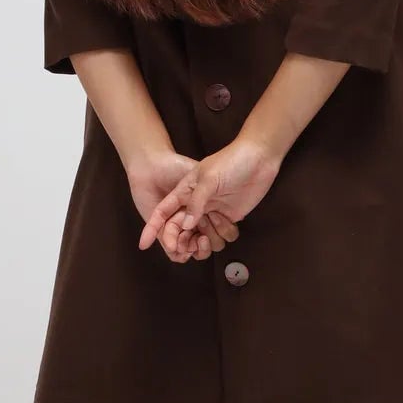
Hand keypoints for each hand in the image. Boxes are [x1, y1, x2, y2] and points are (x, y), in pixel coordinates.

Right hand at [138, 134, 281, 260]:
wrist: (259, 157)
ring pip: (202, 237)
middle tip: (193, 243)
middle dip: (183, 241)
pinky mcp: (229, 217)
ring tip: (215, 224)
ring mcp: (212, 212)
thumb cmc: (230, 161)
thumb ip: (195, 202)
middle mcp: (196, 205)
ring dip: (208, 238)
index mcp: (184, 192)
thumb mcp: (208, 177)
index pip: (163, 213)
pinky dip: (225, 233)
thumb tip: (185, 225)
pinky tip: (231, 221)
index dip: (151, 229)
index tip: (143, 245)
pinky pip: (222, 236)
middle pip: (180, 231)